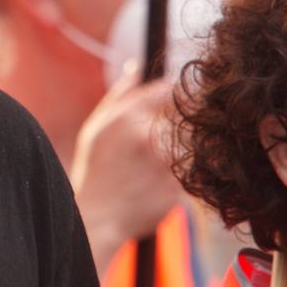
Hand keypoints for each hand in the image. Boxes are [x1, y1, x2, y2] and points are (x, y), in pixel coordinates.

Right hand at [71, 65, 185, 273]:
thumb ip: (120, 94)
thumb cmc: (95, 171)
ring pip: (191, 146)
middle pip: (186, 118)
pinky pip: (191, 173)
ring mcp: (168, 165)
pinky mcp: (180, 188)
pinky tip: (159, 185)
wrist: (97, 221)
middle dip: (180, 125)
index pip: (170, 90)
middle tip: (161, 143)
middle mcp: (151, 138)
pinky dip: (182, 176)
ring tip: (155, 166)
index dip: (175, 95)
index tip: (176, 101)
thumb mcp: (97, 128)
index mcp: (130, 118)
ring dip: (183, 152)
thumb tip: (136, 65)